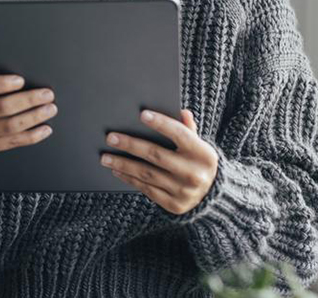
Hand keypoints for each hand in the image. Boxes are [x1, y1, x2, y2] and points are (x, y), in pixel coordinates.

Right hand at [0, 66, 57, 155]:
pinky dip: (32, 136)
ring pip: (10, 127)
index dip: (2, 84)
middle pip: (2, 107)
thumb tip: (23, 68)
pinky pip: (12, 143)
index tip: (22, 80)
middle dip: (28, 100)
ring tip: (50, 109)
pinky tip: (45, 129)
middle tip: (48, 95)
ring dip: (34, 118)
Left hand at [100, 108, 218, 214]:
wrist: (212, 196)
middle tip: (111, 138)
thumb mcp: (199, 145)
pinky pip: (147, 189)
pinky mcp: (174, 205)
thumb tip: (181, 112)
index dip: (161, 124)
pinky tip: (117, 170)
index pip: (180, 134)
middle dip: (131, 145)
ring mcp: (184, 191)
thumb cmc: (198, 162)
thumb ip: (188, 129)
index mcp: (203, 154)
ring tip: (105, 156)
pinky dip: (130, 179)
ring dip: (123, 164)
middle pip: (156, 155)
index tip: (142, 114)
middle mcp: (194, 173)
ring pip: (147, 174)